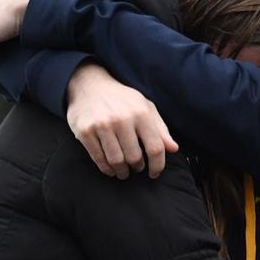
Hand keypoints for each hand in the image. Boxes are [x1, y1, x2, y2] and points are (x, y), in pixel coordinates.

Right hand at [66, 63, 177, 178]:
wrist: (90, 86)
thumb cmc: (122, 100)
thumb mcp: (146, 108)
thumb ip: (160, 129)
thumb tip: (173, 149)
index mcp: (141, 113)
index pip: (155, 147)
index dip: (157, 165)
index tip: (155, 173)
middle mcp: (122, 119)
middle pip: (134, 157)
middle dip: (137, 168)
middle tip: (137, 169)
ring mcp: (102, 126)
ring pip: (116, 161)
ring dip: (122, 171)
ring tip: (124, 172)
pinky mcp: (85, 132)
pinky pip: (98, 158)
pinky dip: (106, 168)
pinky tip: (110, 169)